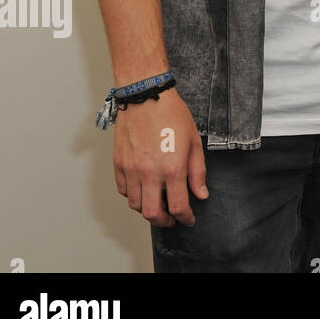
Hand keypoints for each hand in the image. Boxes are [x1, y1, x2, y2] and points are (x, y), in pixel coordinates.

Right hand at [112, 88, 207, 225]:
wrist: (146, 97)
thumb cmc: (172, 114)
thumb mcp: (194, 142)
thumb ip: (198, 172)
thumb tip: (201, 194)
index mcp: (172, 169)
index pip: (179, 207)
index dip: (186, 218)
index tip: (189, 219)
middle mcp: (149, 173)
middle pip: (152, 214)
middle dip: (165, 221)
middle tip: (172, 218)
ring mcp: (131, 170)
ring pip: (135, 204)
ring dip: (148, 209)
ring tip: (159, 202)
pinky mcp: (118, 164)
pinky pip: (123, 190)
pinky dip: (133, 195)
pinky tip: (144, 188)